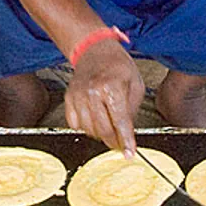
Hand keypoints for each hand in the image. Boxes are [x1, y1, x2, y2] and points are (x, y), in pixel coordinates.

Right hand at [64, 40, 144, 155]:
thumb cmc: (118, 66)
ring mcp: (78, 95)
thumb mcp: (136, 84)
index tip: (129, 154)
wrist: (95, 51)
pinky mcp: (69, 98)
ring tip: (109, 126)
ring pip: (89, 130)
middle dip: (114, 141)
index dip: (126, 141)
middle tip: (120, 143)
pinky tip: (95, 119)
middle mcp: (93, 91)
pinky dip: (86, 127)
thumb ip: (132, 110)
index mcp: (112, 86)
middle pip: (104, 130)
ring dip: (100, 134)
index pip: (120, 122)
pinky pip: (75, 124)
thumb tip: (127, 133)